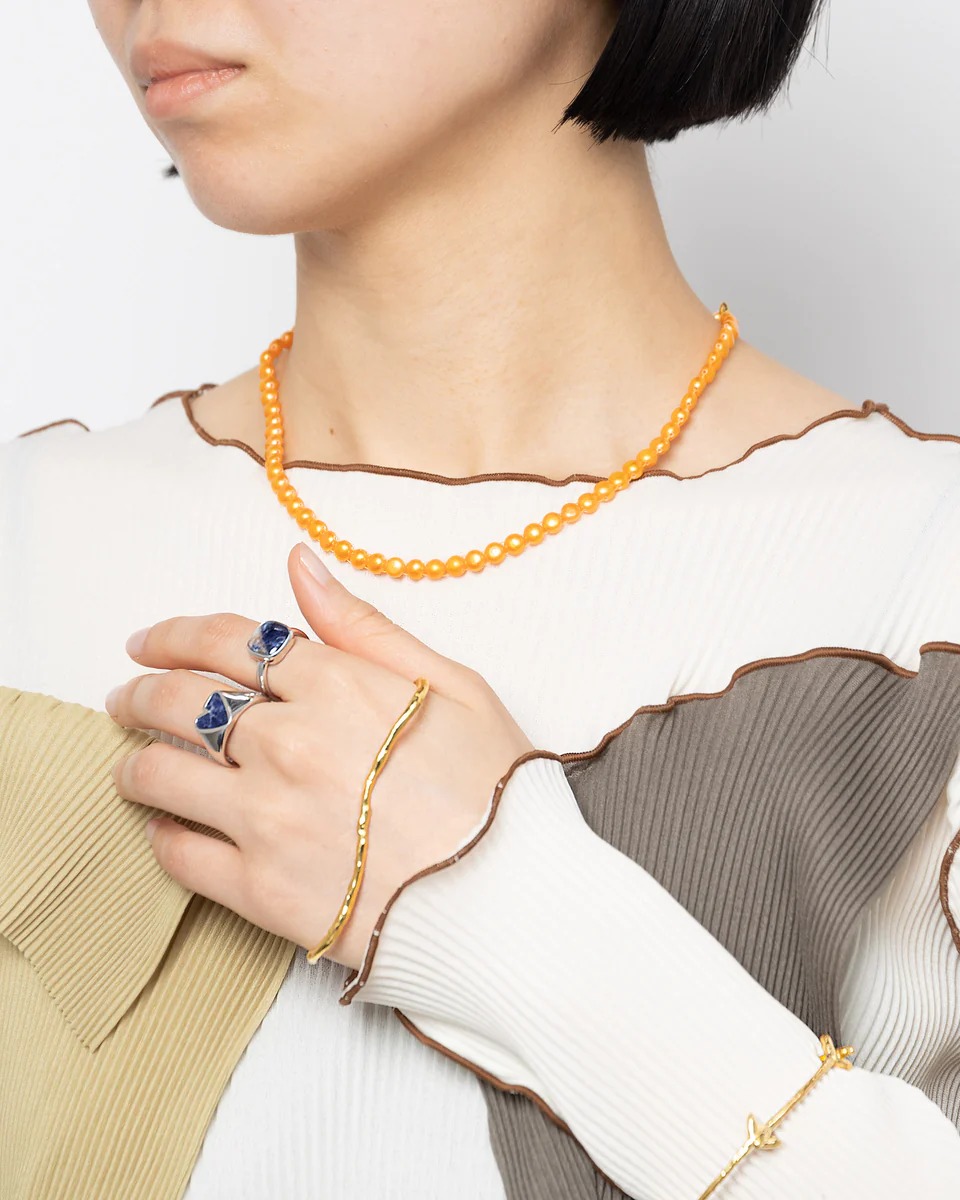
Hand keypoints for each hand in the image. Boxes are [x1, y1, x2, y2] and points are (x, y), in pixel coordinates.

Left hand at [105, 541, 535, 972]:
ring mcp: (266, 817)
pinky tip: (166, 829)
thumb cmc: (493, 790)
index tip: (148, 643)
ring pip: (161, 776)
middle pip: (179, 702)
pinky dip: (161, 836)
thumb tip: (300, 565)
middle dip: (139, 692)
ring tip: (131, 766)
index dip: (175, 635)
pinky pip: (178, 855)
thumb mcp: (451, 685)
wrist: (509, 900)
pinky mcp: (258, 889)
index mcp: (334, 686)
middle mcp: (286, 743)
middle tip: (125, 696)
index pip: (226, 643)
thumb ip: (364, 626)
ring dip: (134, 764)